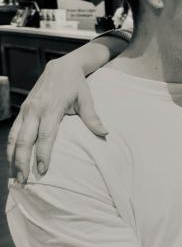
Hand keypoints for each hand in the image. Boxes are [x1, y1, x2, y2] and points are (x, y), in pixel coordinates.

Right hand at [7, 58, 107, 182]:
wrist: (62, 66)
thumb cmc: (76, 84)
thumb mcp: (86, 99)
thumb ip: (92, 117)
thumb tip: (105, 133)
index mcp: (51, 108)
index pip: (45, 136)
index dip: (42, 154)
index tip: (43, 170)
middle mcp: (35, 110)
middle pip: (24, 139)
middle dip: (22, 161)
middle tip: (24, 180)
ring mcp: (27, 109)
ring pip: (13, 137)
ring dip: (12, 157)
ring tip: (16, 175)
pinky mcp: (23, 109)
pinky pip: (13, 131)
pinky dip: (10, 147)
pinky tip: (12, 160)